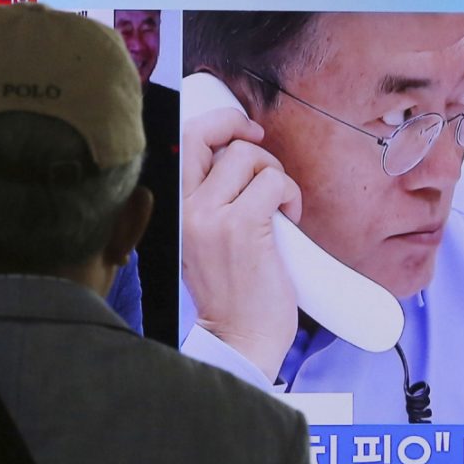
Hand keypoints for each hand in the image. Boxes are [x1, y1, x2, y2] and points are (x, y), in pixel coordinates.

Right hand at [181, 106, 302, 379]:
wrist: (240, 339)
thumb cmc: (232, 293)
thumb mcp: (205, 242)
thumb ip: (212, 202)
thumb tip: (240, 158)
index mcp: (173, 211)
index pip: (181, 142)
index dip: (215, 124)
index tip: (243, 132)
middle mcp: (184, 209)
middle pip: (205, 135)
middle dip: (241, 130)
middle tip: (264, 146)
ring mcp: (211, 217)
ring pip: (247, 158)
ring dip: (275, 174)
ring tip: (280, 206)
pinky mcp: (242, 227)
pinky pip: (273, 183)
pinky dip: (289, 194)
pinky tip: (289, 219)